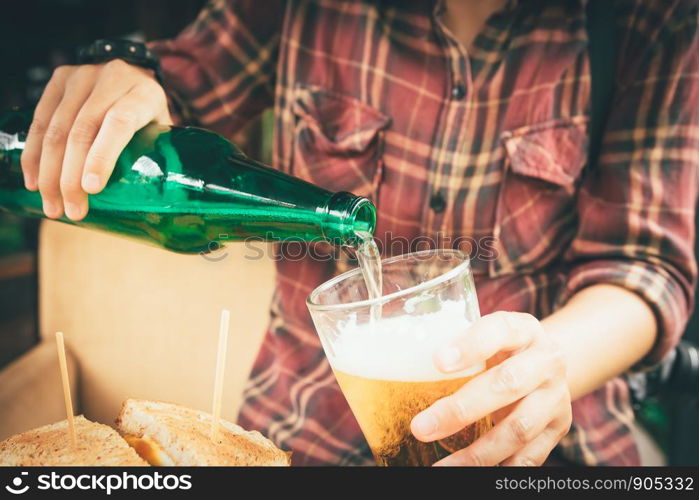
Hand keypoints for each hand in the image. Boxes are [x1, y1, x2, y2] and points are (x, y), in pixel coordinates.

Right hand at [21, 60, 171, 220]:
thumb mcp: (163, 133)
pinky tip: (34, 181)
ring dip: (50, 173)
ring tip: (53, 206)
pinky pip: (39, 121)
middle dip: (71, 177)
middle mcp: (113, 78)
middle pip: (83, 130)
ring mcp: (82, 76)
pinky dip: (34, 155)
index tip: (91, 189)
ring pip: (57, 128)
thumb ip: (160, 160)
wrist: (133, 76)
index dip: (103, 156)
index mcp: (144, 94)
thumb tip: (159, 207)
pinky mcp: (59, 79)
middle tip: (72, 211)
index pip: (120, 122)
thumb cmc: (151, 117)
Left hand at [410, 311, 571, 465]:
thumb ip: (456, 346)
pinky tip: (470, 473)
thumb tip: (402, 367)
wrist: (547, 363)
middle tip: (421, 427)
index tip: (437, 362)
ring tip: (442, 466)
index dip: (470, 346)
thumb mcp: (486, 335)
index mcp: (523, 329)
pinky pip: (530, 456)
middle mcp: (546, 361)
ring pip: (518, 428)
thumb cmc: (502, 348)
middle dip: (461, 409)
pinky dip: (500, 468)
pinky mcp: (558, 427)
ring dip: (477, 452)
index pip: (500, 330)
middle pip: (507, 384)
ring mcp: (555, 396)